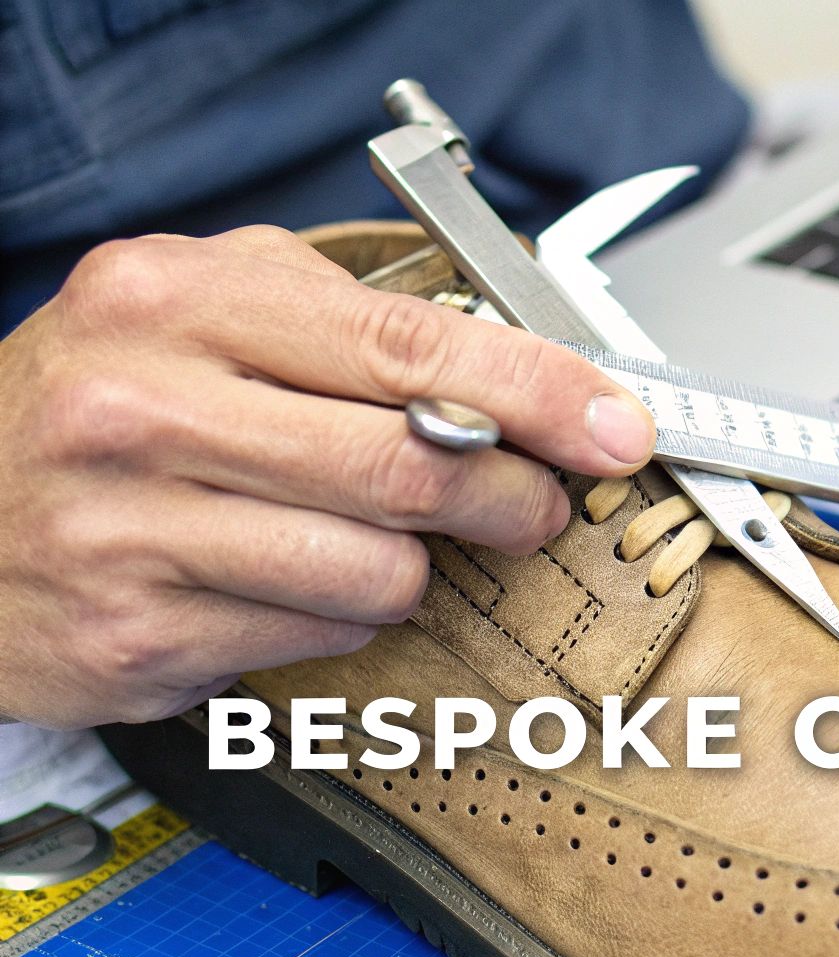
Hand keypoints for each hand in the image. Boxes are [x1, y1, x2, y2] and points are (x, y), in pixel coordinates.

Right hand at [0, 227, 654, 728]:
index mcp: (175, 302)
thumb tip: (510, 367)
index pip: (410, 346)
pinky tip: (298, 580)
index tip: (614, 425)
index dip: (539, 392)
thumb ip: (338, 314)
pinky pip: (323, 634)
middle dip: (513, 495)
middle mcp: (143, 410)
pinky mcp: (138, 637)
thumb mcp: (194, 306)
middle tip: (538, 501)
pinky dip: (346, 613)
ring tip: (378, 539)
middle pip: (414, 468)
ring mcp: (131, 532)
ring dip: (419, 567)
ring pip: (381, 571)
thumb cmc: (90, 405)